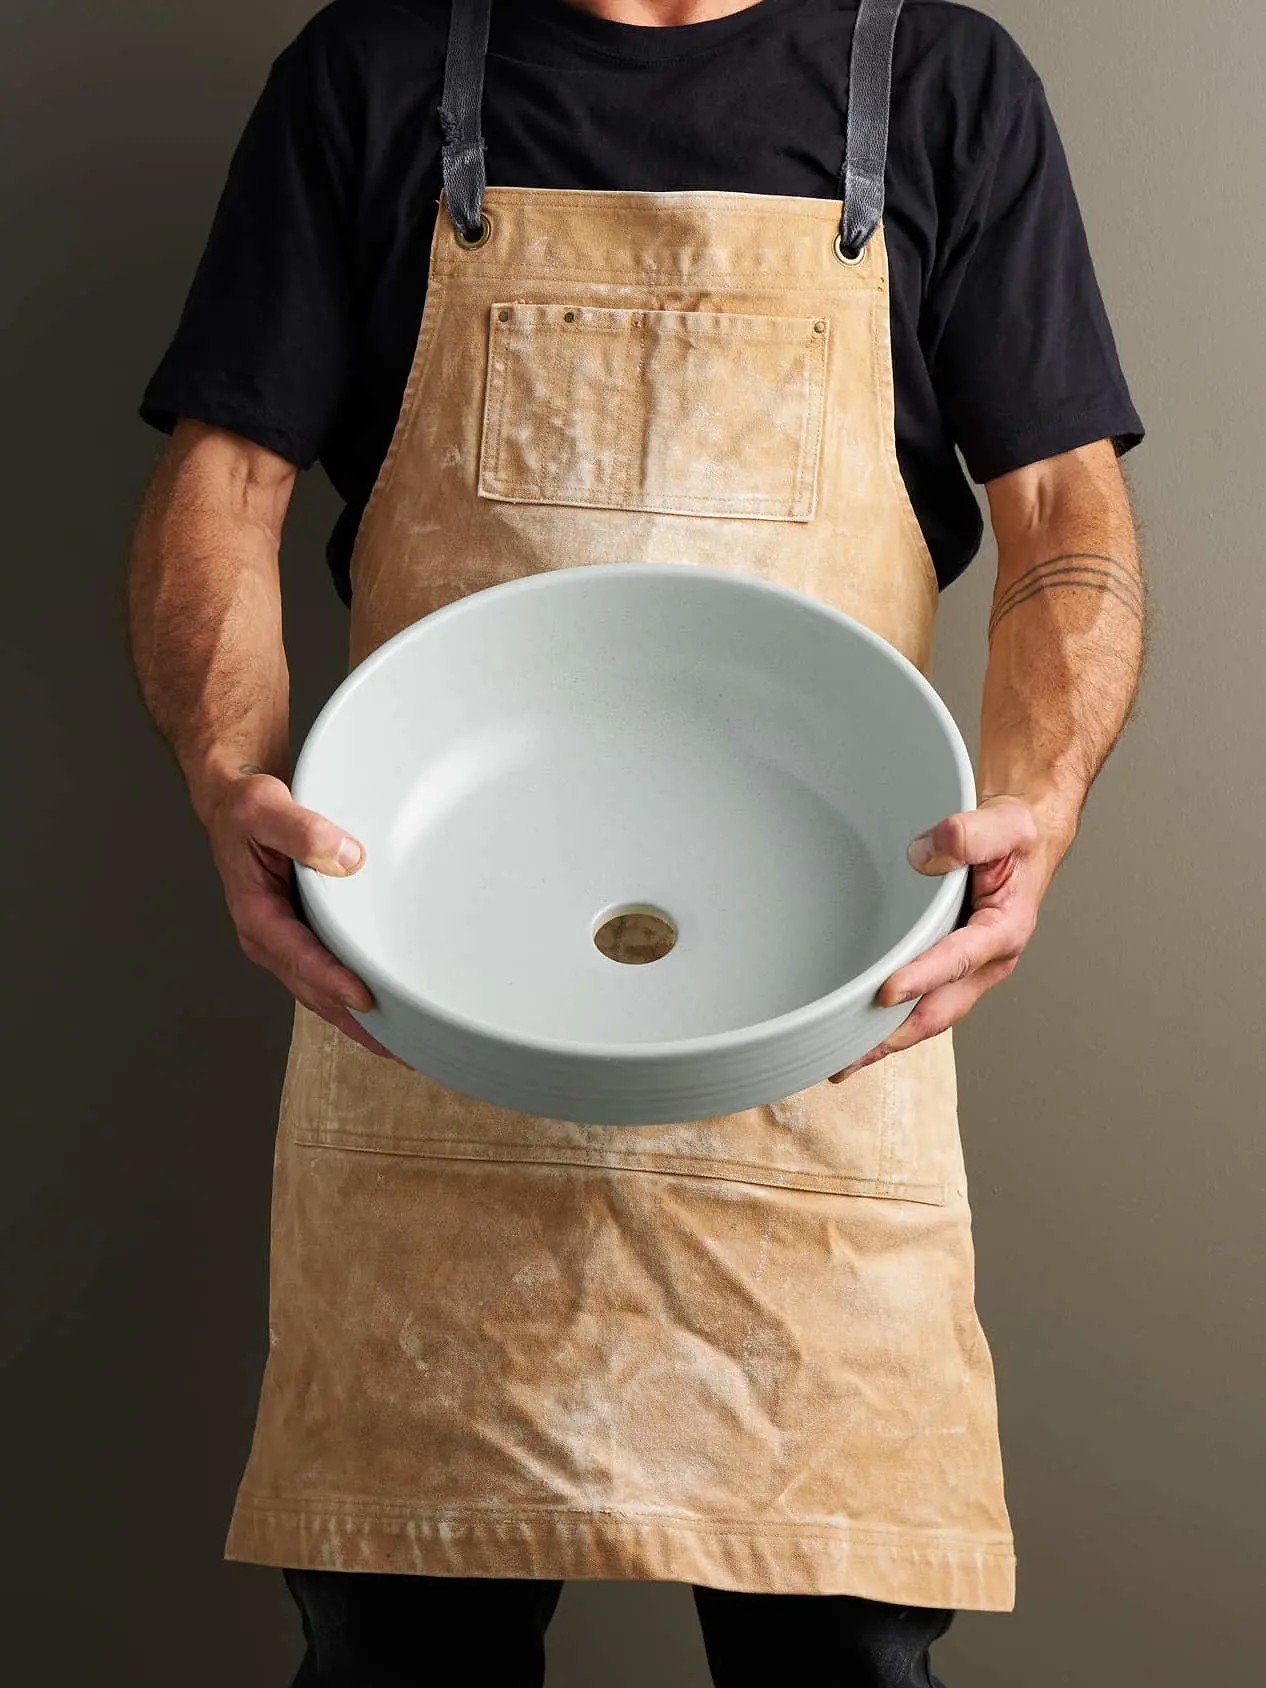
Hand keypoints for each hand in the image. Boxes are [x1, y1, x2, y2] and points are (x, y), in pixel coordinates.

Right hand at [205, 770, 400, 1060]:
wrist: (234, 805)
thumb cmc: (244, 807)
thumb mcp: (263, 807)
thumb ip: (301, 830)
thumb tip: (346, 857)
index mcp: (257, 914)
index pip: (299, 957)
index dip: (331, 981)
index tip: (365, 1001)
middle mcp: (269, 938)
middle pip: (315, 992)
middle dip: (354, 1023)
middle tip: (400, 1048)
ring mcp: (286, 942)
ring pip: (322, 994)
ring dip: (358, 1022)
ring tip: (403, 1044)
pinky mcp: (303, 937)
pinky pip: (328, 978)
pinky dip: (354, 1000)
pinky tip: (386, 1012)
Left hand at [828, 795, 1066, 1082]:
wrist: (1024, 839)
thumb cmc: (1015, 834)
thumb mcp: (1004, 823)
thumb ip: (968, 835)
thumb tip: (922, 856)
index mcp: (1004, 929)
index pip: (957, 959)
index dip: (922, 978)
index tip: (885, 993)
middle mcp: (987, 961)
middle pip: (937, 1010)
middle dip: (892, 1038)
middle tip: (846, 1059)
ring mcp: (967, 970)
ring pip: (925, 1017)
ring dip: (885, 1041)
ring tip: (840, 1062)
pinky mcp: (949, 968)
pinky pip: (919, 1003)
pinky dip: (889, 1022)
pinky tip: (856, 1033)